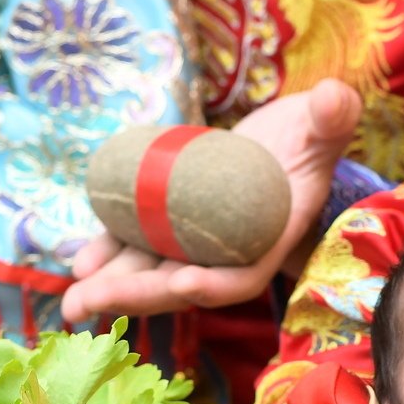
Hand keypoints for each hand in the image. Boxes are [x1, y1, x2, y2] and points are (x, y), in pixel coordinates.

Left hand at [60, 79, 362, 323]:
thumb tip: (334, 98)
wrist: (287, 141)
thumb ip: (331, 121)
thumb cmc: (312, 135)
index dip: (215, 283)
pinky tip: (78, 264)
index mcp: (270, 238)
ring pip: (152, 272)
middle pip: (182, 283)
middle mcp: (229, 251)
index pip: (243, 274)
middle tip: (85, 306)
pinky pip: (137, 246)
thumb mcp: (324, 127)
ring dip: (111, 288)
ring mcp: (197, 242)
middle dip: (135, 296)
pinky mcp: (172, 226)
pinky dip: (109, 254)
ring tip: (70, 302)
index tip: (183, 285)